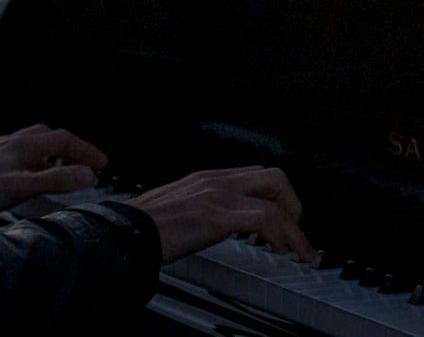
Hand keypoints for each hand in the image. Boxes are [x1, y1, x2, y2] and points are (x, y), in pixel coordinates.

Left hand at [0, 124, 109, 217]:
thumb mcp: (22, 188)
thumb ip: (56, 180)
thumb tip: (88, 175)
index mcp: (25, 145)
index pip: (65, 140)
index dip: (86, 150)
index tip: (102, 163)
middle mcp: (13, 141)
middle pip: (50, 137)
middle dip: (72, 148)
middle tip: (86, 164)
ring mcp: (0, 148)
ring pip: (34, 143)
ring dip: (53, 153)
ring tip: (61, 169)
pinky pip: (20, 152)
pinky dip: (35, 160)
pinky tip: (29, 175)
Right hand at [126, 165, 312, 263]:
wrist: (126, 233)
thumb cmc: (145, 227)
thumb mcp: (180, 209)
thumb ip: (202, 208)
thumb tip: (220, 223)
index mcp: (207, 179)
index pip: (256, 174)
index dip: (278, 195)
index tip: (286, 219)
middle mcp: (216, 181)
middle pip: (273, 176)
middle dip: (293, 204)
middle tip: (295, 230)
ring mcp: (217, 196)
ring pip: (274, 199)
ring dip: (294, 227)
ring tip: (297, 248)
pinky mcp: (216, 216)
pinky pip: (263, 218)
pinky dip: (282, 235)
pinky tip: (283, 250)